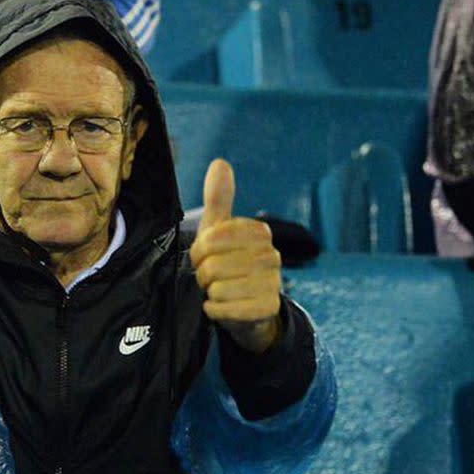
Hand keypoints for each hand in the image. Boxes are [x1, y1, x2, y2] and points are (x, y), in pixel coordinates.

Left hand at [189, 159, 282, 353]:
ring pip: (217, 288)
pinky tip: (222, 307)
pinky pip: (224, 309)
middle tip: (213, 278)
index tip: (205, 257)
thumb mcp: (219, 230)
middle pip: (212, 265)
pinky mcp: (267, 309)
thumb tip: (220, 162)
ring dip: (210, 293)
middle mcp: (272, 255)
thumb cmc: (228, 263)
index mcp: (259, 232)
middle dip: (203, 275)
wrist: (247, 308)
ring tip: (220, 291)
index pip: (210, 239)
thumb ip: (219, 198)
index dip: (199, 252)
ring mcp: (273, 283)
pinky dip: (214, 311)